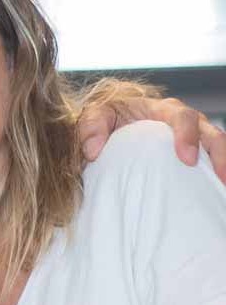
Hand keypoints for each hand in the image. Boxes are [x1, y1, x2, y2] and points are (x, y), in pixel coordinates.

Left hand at [79, 94, 225, 183]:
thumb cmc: (107, 119)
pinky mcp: (192, 155)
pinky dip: (214, 178)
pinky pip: (209, 165)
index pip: (183, 118)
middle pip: (212, 134)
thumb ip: (91, 127)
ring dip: (223, 167)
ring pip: (217, 149)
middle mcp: (186, 122)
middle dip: (220, 155)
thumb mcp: (95, 116)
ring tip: (223, 188)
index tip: (187, 159)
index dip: (188, 136)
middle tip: (221, 178)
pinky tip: (216, 194)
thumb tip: (92, 150)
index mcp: (164, 110)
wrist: (111, 127)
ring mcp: (193, 139)